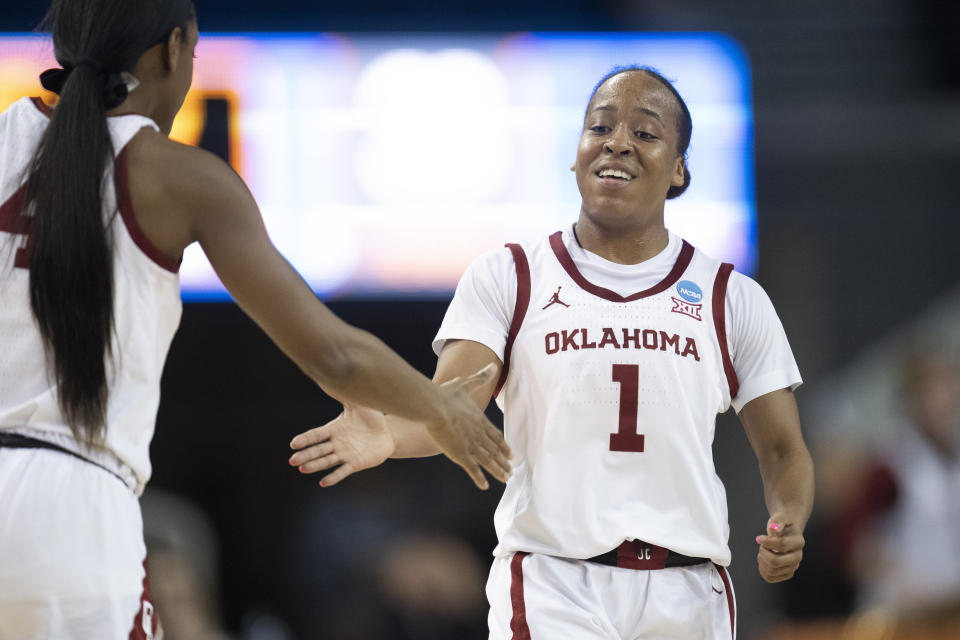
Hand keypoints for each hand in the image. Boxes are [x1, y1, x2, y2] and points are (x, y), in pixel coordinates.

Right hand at [288, 405, 393, 486]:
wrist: (388, 433)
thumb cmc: (372, 417)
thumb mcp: (359, 404)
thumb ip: (347, 395)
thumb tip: (336, 375)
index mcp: (334, 429)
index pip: (316, 434)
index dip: (305, 439)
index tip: (294, 444)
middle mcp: (336, 443)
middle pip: (318, 450)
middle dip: (306, 455)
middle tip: (292, 460)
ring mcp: (345, 454)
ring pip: (327, 461)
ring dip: (315, 466)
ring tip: (303, 469)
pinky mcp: (355, 464)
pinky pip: (342, 471)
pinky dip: (333, 477)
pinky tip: (323, 482)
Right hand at [423, 363, 511, 489]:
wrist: (434, 406)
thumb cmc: (446, 394)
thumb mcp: (466, 383)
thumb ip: (480, 377)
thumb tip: (492, 365)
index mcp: (480, 420)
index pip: (496, 435)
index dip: (504, 446)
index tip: (511, 454)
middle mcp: (479, 434)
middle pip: (495, 450)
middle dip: (503, 461)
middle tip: (510, 470)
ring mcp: (471, 445)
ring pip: (488, 461)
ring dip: (498, 470)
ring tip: (506, 479)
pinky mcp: (460, 454)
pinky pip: (473, 469)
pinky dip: (480, 478)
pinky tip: (485, 486)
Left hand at [755, 515, 804, 582]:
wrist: (787, 531)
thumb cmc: (782, 524)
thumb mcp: (780, 519)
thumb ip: (778, 522)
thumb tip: (773, 528)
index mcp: (799, 542)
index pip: (782, 545)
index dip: (767, 542)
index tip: (760, 538)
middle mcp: (798, 556)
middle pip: (776, 561)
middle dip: (763, 553)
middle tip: (761, 546)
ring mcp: (793, 567)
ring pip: (772, 571)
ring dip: (762, 560)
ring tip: (762, 552)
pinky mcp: (787, 574)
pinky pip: (770, 578)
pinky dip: (762, 570)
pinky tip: (763, 560)